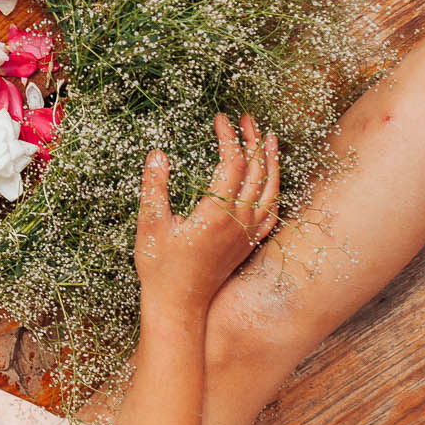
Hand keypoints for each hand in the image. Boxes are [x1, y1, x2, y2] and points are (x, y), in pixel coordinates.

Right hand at [135, 113, 279, 320]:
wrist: (178, 306)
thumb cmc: (160, 267)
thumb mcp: (150, 224)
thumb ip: (154, 187)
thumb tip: (158, 153)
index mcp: (216, 212)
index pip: (232, 163)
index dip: (229, 137)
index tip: (220, 118)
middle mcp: (238, 221)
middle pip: (256, 171)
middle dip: (253, 140)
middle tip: (246, 118)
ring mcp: (247, 234)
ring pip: (270, 191)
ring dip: (271, 162)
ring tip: (269, 139)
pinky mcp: (248, 244)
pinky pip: (271, 212)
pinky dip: (274, 190)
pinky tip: (271, 182)